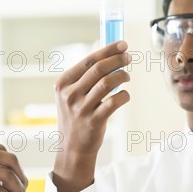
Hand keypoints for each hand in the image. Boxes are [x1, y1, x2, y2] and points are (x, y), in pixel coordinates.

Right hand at [53, 41, 130, 191]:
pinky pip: (113, 102)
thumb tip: (107, 51)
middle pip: (98, 69)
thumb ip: (85, 75)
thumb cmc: (76, 115)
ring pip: (107, 83)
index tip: (123, 44)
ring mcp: (80, 108)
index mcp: (63, 83)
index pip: (88, 60)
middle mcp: (69, 94)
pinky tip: (125, 95)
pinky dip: (123, 95)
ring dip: (122, 76)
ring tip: (127, 76)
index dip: (108, 50)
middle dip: (118, 60)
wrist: (72, 147)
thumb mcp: (71, 94)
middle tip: (129, 58)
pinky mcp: (93, 121)